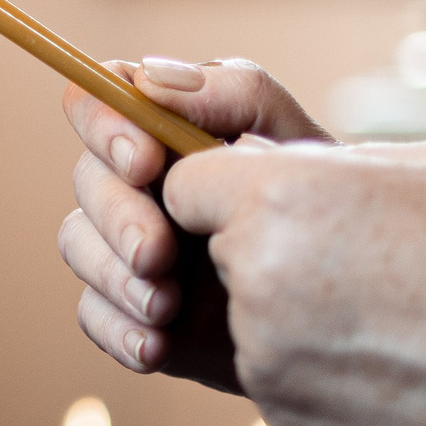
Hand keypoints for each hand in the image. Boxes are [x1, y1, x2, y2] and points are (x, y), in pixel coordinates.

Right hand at [59, 57, 326, 386]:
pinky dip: (116, 330)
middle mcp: (140, 184)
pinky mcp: (134, 309)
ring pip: (76, 243)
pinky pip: (91, 314)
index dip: (104, 123)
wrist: (349, 310)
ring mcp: (131, 248)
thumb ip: (237, 95)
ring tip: (166, 306)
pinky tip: (156, 346)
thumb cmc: (330, 209)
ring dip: (113, 274)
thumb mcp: (300, 142)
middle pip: (86, 177)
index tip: (145, 163)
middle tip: (158, 253)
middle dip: (115, 215)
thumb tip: (154, 78)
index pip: (100, 99)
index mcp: (168, 130)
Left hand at [164, 134, 425, 425]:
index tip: (274, 193)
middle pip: (221, 253)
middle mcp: (257, 286)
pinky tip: (407, 366)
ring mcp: (270, 367)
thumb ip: (337, 160)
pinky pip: (288, 380)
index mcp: (281, 201)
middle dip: (270, 248)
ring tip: (403, 315)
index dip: (226, 185)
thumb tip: (266, 160)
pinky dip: (328, 371)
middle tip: (362, 255)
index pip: (186, 182)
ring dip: (302, 312)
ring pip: (254, 321)